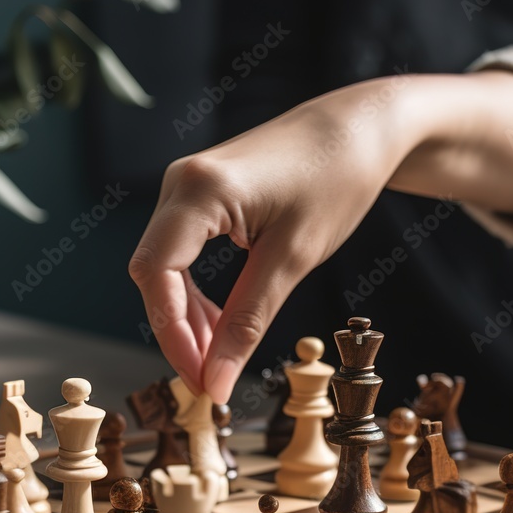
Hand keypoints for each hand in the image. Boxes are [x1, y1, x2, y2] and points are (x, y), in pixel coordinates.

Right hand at [129, 71, 512, 402]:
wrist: (358, 130)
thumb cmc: (336, 180)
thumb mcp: (293, 260)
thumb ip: (248, 322)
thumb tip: (216, 381)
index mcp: (199, 190)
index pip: (156, 275)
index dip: (173, 336)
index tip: (202, 382)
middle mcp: (180, 183)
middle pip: (153, 275)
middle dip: (179, 334)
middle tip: (212, 381)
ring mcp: (186, 187)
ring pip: (165, 269)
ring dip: (188, 319)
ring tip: (221, 357)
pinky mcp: (201, 196)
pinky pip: (182, 255)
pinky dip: (197, 296)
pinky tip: (222, 324)